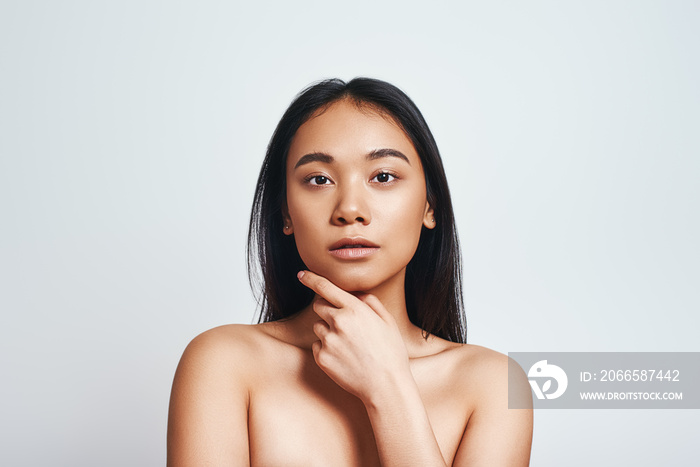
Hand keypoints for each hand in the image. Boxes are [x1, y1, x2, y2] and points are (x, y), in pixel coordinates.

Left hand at [297, 270, 411, 403]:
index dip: (311, 279)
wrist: (386, 386)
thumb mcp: (388, 322)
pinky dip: (326, 348)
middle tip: (343, 323)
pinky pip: (317, 346)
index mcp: (354, 310)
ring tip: (348, 345)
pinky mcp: (322, 358)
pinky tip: (344, 357)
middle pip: (318, 306)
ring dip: (328, 331)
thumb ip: (371, 303)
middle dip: (327, 310)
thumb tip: (358, 296)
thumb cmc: (391, 354)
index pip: (325, 287)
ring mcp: (328, 341)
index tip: (302, 275)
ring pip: (318, 327)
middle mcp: (338, 322)